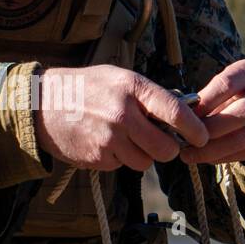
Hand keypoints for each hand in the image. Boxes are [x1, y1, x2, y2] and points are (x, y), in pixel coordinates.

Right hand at [34, 64, 207, 170]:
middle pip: (165, 148)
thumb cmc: (86, 87)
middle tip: (161, 142)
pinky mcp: (97, 158)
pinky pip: (122, 166)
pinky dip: (119, 158)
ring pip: (145, 162)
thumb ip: (148, 95)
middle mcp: (123, 114)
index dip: (195, 129)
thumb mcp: (119, 77)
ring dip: (142, 155)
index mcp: (133, 88)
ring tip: (125, 138)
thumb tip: (183, 111)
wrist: (42, 104)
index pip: (176, 112)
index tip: (202, 136)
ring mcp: (109, 139)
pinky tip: (105, 142)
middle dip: (167, 149)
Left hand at [177, 58, 244, 165]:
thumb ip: (205, 101)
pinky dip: (222, 158)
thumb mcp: (223, 92)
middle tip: (187, 141)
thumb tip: (179, 118)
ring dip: (213, 150)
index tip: (184, 116)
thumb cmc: (234, 100)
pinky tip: (206, 158)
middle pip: (241, 112)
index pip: (227, 84)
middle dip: (211, 129)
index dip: (205, 102)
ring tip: (189, 155)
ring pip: (243, 137)